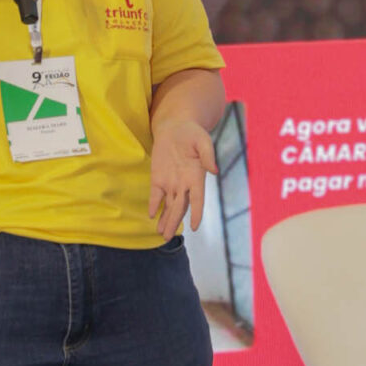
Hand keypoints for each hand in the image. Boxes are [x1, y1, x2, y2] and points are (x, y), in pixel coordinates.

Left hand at [149, 118, 216, 242]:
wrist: (175, 127)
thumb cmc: (192, 133)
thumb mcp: (202, 141)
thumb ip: (208, 155)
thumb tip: (214, 171)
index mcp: (196, 177)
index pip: (197, 199)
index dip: (197, 213)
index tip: (195, 227)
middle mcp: (184, 184)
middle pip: (179, 207)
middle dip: (173, 222)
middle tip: (167, 238)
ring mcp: (170, 182)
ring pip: (168, 206)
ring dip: (165, 220)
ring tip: (161, 235)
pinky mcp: (158, 178)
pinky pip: (155, 196)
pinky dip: (153, 205)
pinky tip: (151, 216)